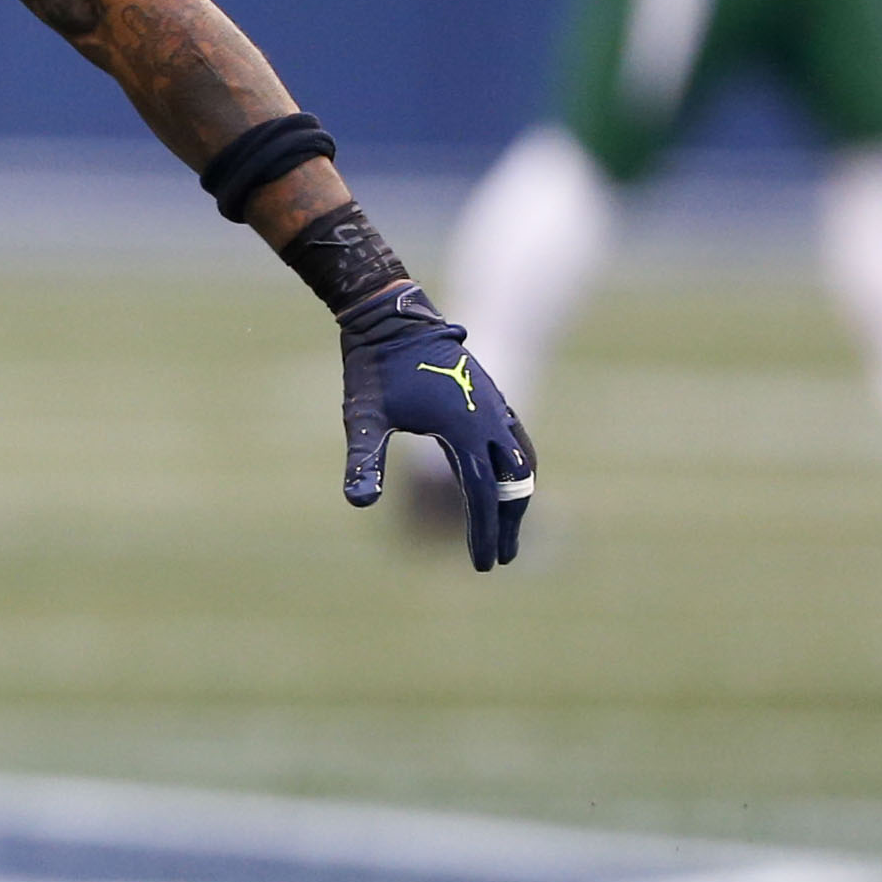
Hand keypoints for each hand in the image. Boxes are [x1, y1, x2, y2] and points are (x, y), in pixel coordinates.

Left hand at [341, 282, 533, 571]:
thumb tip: (359, 502)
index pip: (480, 495)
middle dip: (507, 524)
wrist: (392, 316)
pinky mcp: (492, 396)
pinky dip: (519, 470)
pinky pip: (517, 441)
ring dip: (517, 498)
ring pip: (522, 462)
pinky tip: (506, 483)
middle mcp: (489, 419)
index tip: (481, 565)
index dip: (481, 533)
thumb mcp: (363, 416)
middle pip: (512, 485)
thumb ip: (363, 460)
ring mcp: (495, 406)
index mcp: (464, 429)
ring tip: (508, 529)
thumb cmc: (375, 367)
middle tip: (500, 559)